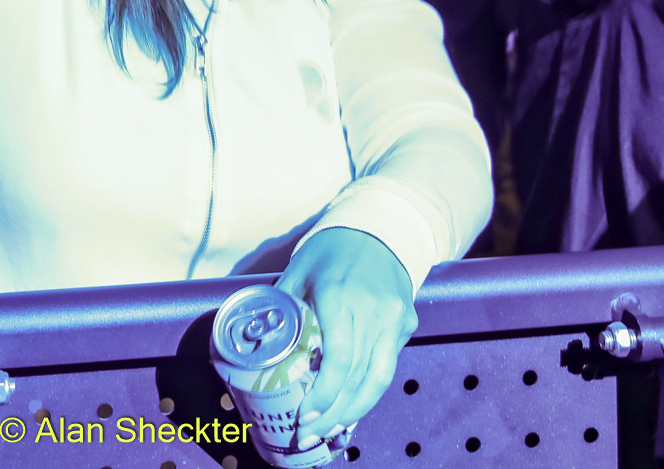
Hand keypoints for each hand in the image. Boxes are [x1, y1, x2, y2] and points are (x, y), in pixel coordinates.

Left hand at [276, 227, 416, 449]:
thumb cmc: (331, 249)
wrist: (379, 228)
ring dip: (355, 411)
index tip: (304, 417)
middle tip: (308, 435)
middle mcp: (374, 311)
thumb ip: (283, 306)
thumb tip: (257, 341)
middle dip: (333, 414)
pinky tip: (352, 406)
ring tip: (331, 430)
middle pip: (358, 378)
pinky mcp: (406, 324)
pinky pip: (387, 365)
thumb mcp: (299, 271)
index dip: (323, 396)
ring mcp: (395, 319)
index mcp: (341, 297)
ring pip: (379, 380)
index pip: (339, 361)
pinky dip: (370, 390)